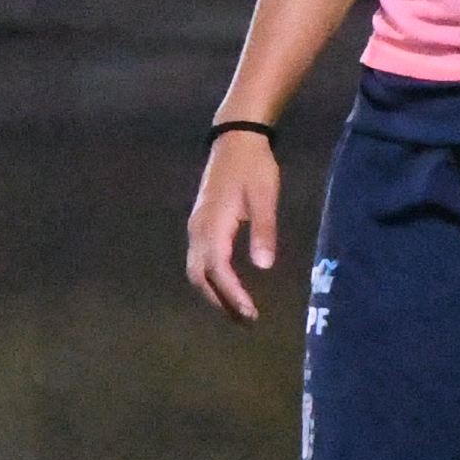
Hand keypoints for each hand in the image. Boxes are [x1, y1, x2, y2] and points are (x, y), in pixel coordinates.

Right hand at [185, 131, 281, 320]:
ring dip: (215, 293)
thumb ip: (264, 231)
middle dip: (221, 301)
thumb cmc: (253, 167)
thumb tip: (264, 267)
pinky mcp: (200, 225)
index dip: (233, 294)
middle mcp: (198, 230)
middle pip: (200, 277)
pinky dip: (212, 279)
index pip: (218, 270)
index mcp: (213, 225)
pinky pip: (199, 260)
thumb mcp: (263, 197)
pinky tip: (229, 286)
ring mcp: (196, 227)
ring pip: (197, 270)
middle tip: (246, 320)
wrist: (235, 139)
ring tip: (238, 310)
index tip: (251, 312)